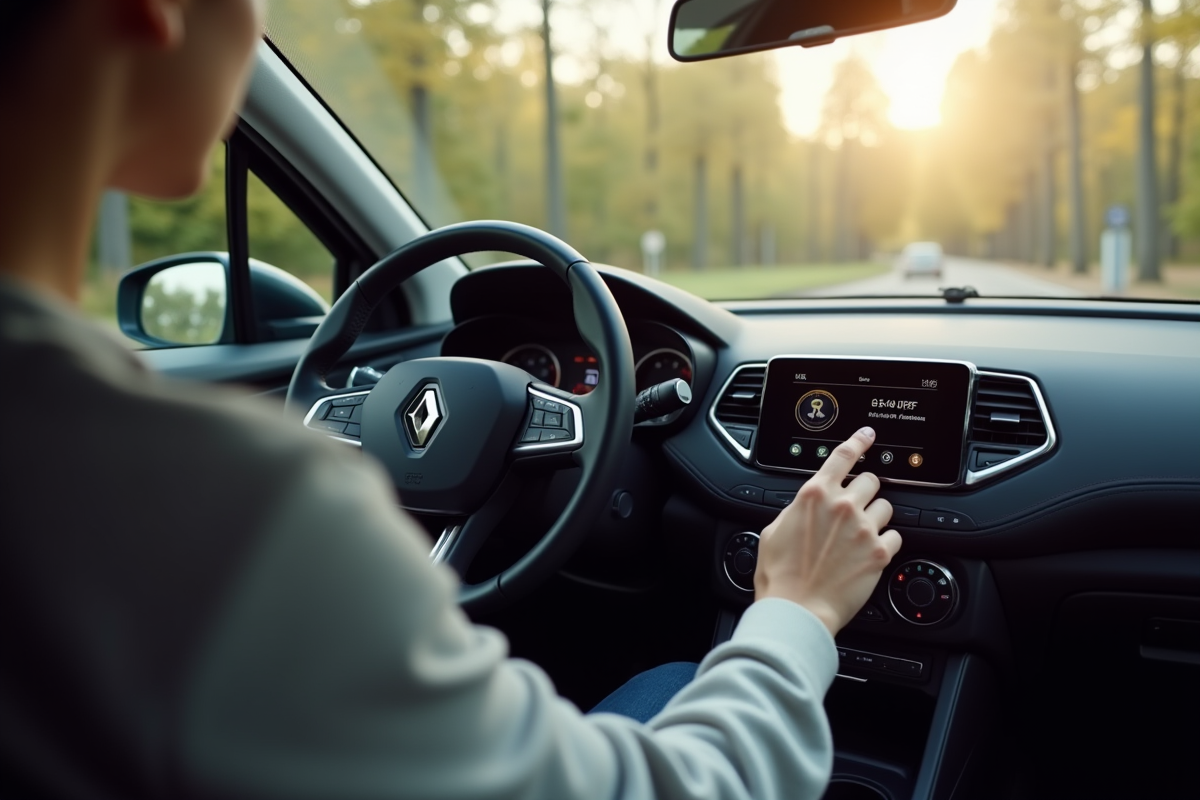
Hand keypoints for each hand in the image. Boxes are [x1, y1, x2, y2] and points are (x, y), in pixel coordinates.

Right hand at [755, 427, 901, 635]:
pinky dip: (884, 543)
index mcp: (814, 495)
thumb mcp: (774, 531)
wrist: (797, 609)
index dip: (859, 441)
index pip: (843, 455)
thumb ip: (796, 511)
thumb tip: (805, 507)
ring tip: (859, 536)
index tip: (868, 436)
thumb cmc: (780, 576)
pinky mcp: (879, 552)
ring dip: (875, 518)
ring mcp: (863, 528)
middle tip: (854, 510)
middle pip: (871, 480)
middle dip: (863, 492)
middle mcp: (842, 506)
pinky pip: (895, 536)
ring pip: (885, 507)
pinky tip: (868, 553)